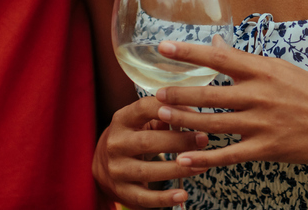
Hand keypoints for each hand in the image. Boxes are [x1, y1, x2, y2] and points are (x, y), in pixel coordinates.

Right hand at [93, 95, 208, 207]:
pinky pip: (144, 197)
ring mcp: (117, 169)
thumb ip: (164, 115)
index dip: (169, 109)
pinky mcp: (122, 191)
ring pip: (148, 171)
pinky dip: (164, 198)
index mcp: (122, 120)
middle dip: (178, 141)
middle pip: (147, 142)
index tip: (194, 113)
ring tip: (201, 166)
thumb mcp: (142, 121)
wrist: (104, 163)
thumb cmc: (134, 135)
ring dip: (177, 170)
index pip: (144, 108)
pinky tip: (183, 195)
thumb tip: (192, 114)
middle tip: (203, 140)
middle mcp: (116, 143)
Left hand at [152, 40, 307, 170]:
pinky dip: (206, 158)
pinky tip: (186, 159)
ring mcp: (263, 123)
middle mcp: (260, 94)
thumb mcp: (279, 68)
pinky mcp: (267, 148)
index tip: (165, 46)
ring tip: (163, 116)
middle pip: (211, 93)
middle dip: (181, 93)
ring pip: (216, 123)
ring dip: (186, 120)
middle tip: (156, 92)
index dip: (190, 52)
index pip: (220, 57)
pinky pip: (230, 154)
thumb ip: (245, 60)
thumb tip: (217, 43)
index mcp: (262, 70)